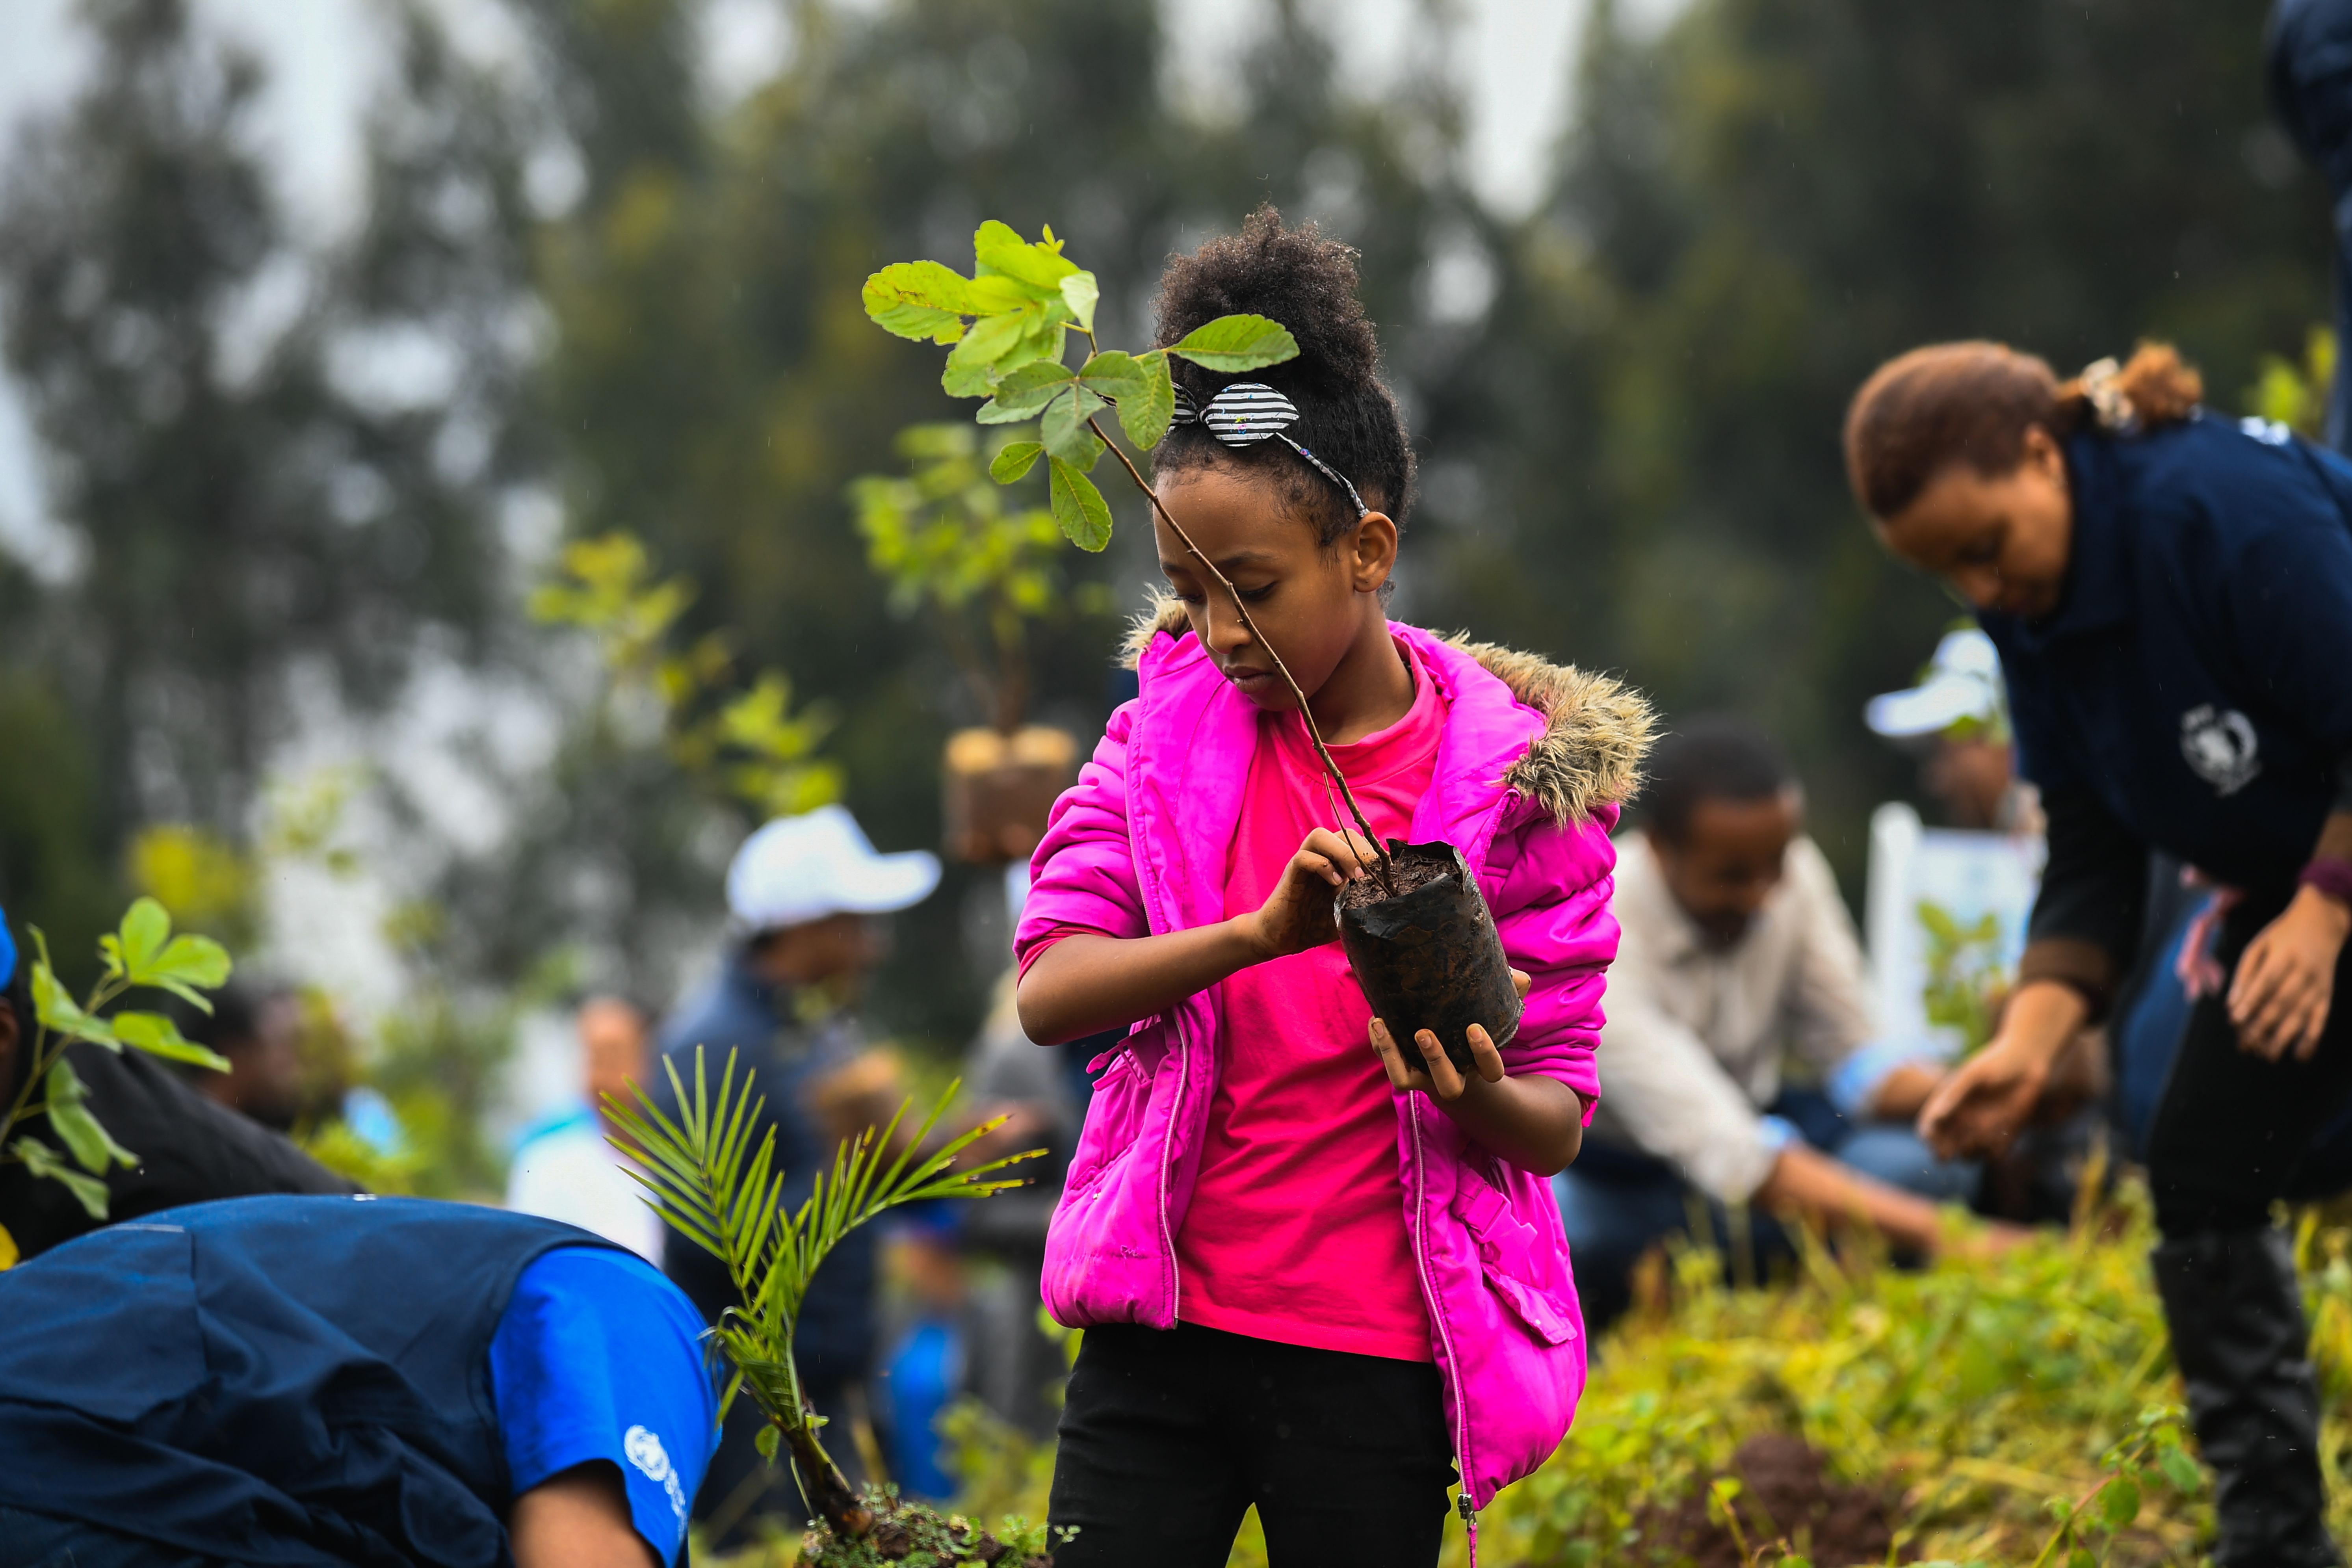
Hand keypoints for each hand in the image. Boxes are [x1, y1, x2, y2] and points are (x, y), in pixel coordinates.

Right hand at [1235, 828, 1378, 960]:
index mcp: (1337, 863)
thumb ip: (1365, 899)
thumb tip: (1393, 900)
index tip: (1386, 875)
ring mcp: (1305, 863)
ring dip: (1343, 853)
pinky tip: (1334, 884)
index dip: (1375, 853)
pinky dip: (1322, 866)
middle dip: (1363, 852)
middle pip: (1344, 833)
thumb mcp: (1349, 911)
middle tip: (1372, 877)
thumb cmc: (1316, 924)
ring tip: (1356, 878)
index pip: (1359, 842)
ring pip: (1321, 835)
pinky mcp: (1291, 874)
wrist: (1283, 937)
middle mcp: (1321, 857)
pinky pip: (1304, 857)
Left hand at [1367, 969, 1530, 1101]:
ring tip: (1383, 1024)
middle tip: (1424, 1032)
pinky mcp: (1403, 1071)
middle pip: (1447, 1085)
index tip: (1474, 1029)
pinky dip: (1380, 1046)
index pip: (1491, 1071)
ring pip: (1405, 1081)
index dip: (1485, 1054)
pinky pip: (1387, 1066)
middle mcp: (1452, 1077)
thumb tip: (1520, 977)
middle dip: (1435, 1060)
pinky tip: (1376, 1020)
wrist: (1452, 1060)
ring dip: (1393, 1056)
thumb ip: (1509, 993)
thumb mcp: (1494, 1011)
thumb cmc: (1474, 1027)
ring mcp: (1424, 1077)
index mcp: (1479, 1066)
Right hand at [1916, 980, 2083, 1158]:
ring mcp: (1983, 1129)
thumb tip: (1937, 1118)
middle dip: (1948, 1151)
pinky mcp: (2004, 1134)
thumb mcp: (1973, 1075)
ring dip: (1973, 1151)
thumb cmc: (1996, 1062)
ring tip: (1984, 1132)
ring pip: (1970, 1154)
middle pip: (1946, 1148)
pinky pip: (1995, 1153)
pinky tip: (2000, 1134)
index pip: (1929, 1129)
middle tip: (1957, 1146)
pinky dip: (1995, 1150)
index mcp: (1948, 1105)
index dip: (1929, 1138)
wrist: (2029, 1061)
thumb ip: (1955, 1095)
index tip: (1934, 1139)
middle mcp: (1963, 1121)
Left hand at [2229, 885, 2350, 1060]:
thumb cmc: (2281, 936)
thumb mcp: (2258, 945)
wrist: (2322, 922)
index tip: (2235, 1021)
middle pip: (2282, 1003)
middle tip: (2245, 1045)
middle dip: (2263, 1026)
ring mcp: (2319, 984)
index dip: (2251, 1002)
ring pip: (2301, 1015)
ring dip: (2284, 1038)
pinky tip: (2300, 1055)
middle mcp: (2304, 972)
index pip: (2266, 982)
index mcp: (2284, 956)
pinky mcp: (2328, 994)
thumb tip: (2232, 1005)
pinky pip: (2322, 1018)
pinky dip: (2312, 1038)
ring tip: (2266, 1055)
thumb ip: (2245, 973)